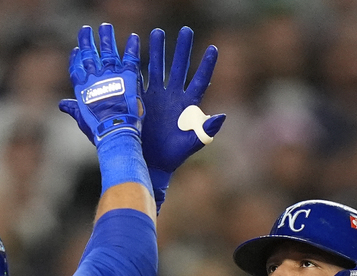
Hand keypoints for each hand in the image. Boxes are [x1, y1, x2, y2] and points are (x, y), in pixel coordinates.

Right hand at [58, 23, 142, 142]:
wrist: (116, 131)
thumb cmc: (98, 130)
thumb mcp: (82, 120)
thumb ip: (73, 108)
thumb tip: (61, 104)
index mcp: (83, 88)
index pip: (76, 68)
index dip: (76, 58)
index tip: (76, 49)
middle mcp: (95, 78)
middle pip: (90, 55)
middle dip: (87, 41)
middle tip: (86, 29)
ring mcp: (112, 75)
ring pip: (108, 51)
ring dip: (107, 38)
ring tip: (106, 27)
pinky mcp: (129, 76)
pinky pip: (130, 57)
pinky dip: (132, 46)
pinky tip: (133, 37)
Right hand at [140, 27, 224, 174]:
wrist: (152, 164)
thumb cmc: (174, 157)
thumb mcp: (192, 143)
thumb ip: (206, 130)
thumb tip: (221, 116)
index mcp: (188, 105)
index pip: (200, 80)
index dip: (206, 65)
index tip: (213, 48)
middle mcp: (173, 97)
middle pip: (179, 67)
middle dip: (182, 49)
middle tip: (185, 30)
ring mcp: (157, 97)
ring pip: (158, 68)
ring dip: (159, 51)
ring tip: (157, 32)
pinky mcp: (141, 101)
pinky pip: (140, 80)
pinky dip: (138, 66)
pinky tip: (135, 51)